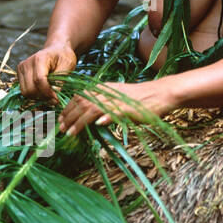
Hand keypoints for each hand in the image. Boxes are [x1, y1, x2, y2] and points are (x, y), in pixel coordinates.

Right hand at [17, 41, 77, 100]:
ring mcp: (21, 69)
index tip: (57, 100)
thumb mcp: (68, 66)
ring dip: (38, 97)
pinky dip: (34, 95)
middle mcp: (27, 63)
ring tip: (49, 95)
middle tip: (54, 99)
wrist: (56, 49)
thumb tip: (54, 98)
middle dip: (43, 97)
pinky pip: (24, 91)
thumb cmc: (63, 57)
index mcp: (39, 58)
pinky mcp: (19, 74)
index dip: (47, 93)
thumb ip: (60, 81)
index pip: (39, 80)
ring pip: (25, 92)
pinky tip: (43, 91)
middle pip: (30, 89)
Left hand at [58, 79, 177, 138]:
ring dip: (80, 121)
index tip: (61, 119)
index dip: (68, 108)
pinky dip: (105, 117)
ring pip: (93, 108)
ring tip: (70, 132)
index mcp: (104, 89)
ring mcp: (118, 100)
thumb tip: (92, 118)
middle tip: (61, 128)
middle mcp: (108, 92)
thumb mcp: (118, 100)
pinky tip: (97, 124)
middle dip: (69, 116)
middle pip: (82, 102)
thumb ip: (104, 106)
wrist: (161, 93)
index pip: (80, 96)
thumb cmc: (141, 100)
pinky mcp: (129, 107)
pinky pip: (114, 112)